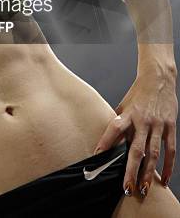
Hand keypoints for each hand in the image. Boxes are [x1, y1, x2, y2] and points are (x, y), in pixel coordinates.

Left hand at [93, 69, 177, 197]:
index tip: (97, 156)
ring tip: (144, 189)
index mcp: (128, 113)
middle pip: (136, 149)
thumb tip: (107, 141)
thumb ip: (118, 122)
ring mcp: (158, 125)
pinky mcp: (170, 126)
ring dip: (149, 173)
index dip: (106, 142)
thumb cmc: (137, 94)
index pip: (114, 129)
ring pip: (154, 153)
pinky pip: (170, 150)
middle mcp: (143, 120)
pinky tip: (164, 179)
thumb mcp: (124, 105)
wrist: (158, 79)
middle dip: (131, 170)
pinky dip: (168, 166)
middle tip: (126, 188)